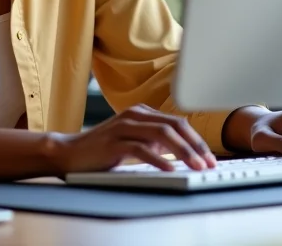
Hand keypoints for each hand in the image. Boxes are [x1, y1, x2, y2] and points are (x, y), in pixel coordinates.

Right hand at [52, 104, 217, 174]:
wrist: (71, 152)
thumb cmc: (104, 150)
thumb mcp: (134, 141)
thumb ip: (155, 141)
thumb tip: (182, 149)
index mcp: (141, 112)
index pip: (177, 122)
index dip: (196, 140)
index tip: (210, 157)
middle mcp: (134, 115)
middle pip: (173, 125)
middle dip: (195, 145)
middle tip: (209, 162)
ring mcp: (123, 126)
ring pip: (161, 134)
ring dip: (183, 151)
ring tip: (196, 166)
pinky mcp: (113, 142)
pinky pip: (140, 148)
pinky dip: (158, 158)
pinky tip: (169, 168)